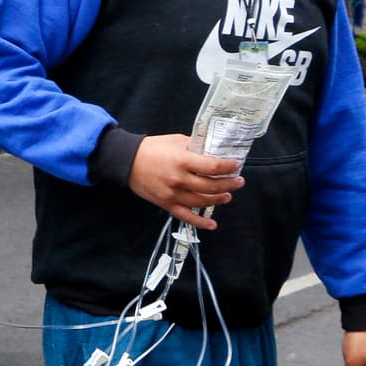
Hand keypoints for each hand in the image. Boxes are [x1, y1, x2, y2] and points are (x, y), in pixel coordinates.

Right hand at [126, 134, 243, 228]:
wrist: (127, 162)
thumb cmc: (151, 148)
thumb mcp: (175, 141)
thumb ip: (194, 146)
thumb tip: (212, 150)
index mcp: (182, 161)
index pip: (212, 167)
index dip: (228, 167)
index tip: (236, 165)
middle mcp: (179, 179)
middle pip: (211, 186)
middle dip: (229, 184)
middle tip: (238, 181)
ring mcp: (173, 194)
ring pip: (202, 201)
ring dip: (219, 200)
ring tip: (228, 195)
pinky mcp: (166, 204)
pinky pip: (186, 216)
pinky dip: (200, 223)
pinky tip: (212, 225)